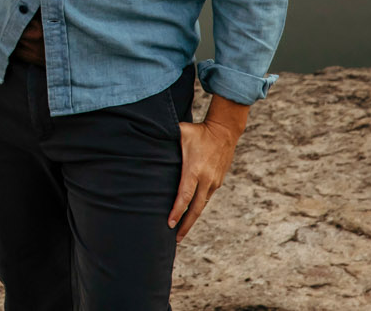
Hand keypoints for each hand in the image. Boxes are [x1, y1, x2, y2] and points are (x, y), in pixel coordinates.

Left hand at [167, 119, 237, 240]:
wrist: (224, 131)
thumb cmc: (198, 131)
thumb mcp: (180, 132)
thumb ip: (164, 137)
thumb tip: (145, 135)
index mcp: (194, 169)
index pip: (184, 195)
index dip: (177, 211)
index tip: (169, 224)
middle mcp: (205, 179)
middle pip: (195, 209)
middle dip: (185, 225)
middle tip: (176, 239)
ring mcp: (213, 182)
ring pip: (201, 205)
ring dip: (192, 219)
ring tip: (181, 231)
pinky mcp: (217, 182)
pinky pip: (205, 198)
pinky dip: (197, 208)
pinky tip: (190, 214)